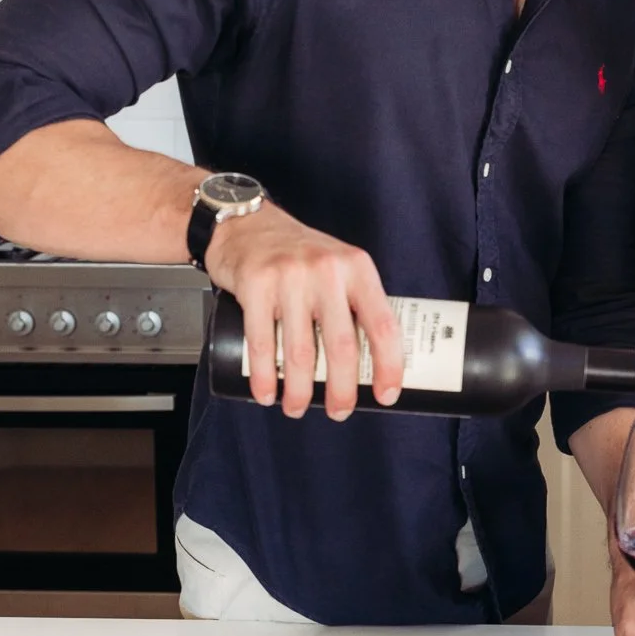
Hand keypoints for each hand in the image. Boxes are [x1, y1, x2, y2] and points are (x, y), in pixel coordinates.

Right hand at [205, 202, 403, 420]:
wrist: (245, 223)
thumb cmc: (297, 253)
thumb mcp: (339, 266)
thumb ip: (355, 302)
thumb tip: (372, 360)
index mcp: (357, 268)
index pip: (383, 324)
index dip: (389, 366)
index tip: (386, 394)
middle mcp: (327, 271)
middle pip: (342, 346)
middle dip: (342, 390)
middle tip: (340, 411)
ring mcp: (289, 278)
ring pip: (299, 352)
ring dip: (299, 391)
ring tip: (298, 407)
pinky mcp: (255, 285)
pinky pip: (261, 344)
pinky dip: (264, 378)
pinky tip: (267, 394)